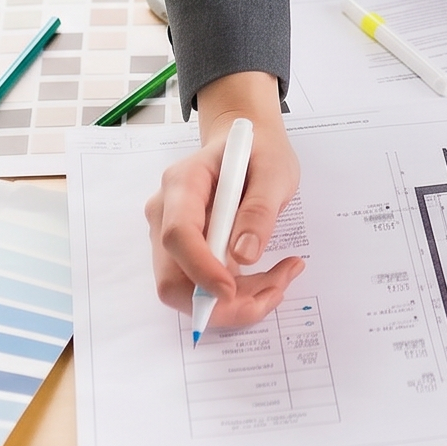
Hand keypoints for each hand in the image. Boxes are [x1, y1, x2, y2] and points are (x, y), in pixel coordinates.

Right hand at [145, 71, 303, 331]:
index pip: (178, 235)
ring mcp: (169, 236)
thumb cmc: (259, 151)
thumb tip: (244, 256)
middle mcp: (165, 213)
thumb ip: (260, 209)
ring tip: (281, 279)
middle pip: (173, 277)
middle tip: (276, 290)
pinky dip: (234, 297)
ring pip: (187, 292)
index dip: (201, 269)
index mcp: (183, 183)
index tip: (233, 290)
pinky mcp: (183, 254)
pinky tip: (268, 279)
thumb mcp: (274, 171)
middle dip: (222, 301)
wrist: (247, 142)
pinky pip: (200, 288)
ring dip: (234, 302)